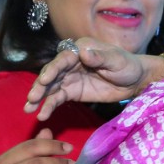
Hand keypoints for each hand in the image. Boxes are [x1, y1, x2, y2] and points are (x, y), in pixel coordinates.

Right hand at [24, 37, 152, 119]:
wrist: (134, 81)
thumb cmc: (127, 65)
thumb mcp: (117, 61)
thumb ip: (101, 58)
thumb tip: (85, 53)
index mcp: (80, 49)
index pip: (63, 59)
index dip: (53, 69)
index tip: (45, 79)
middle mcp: (70, 62)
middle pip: (52, 73)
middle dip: (41, 85)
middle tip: (32, 97)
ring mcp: (69, 77)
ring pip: (50, 87)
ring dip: (39, 97)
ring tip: (29, 109)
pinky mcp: (72, 92)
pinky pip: (57, 98)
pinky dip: (49, 106)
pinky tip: (42, 114)